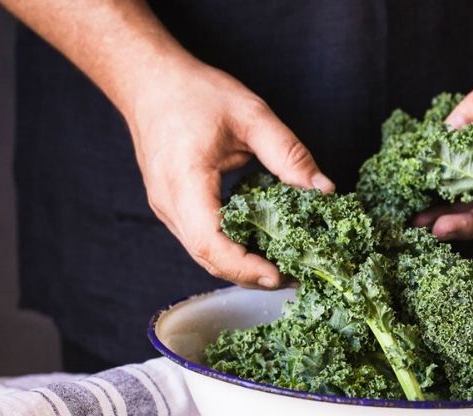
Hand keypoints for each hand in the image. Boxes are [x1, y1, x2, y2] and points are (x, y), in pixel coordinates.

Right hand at [125, 59, 333, 288]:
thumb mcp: (251, 115)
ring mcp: (166, 209)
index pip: (210, 242)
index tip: (278, 275)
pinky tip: (260, 246)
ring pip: (204, 254)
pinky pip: (201, 240)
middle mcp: (169, 203)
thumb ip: (289, 153)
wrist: (148, 82)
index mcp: (184, 180)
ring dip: (241, 266)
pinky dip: (231, 250)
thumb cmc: (194, 93)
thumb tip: (324, 190)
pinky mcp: (172, 209)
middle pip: (208, 258)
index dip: (244, 266)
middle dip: (250, 274)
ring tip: (283, 266)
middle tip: (294, 275)